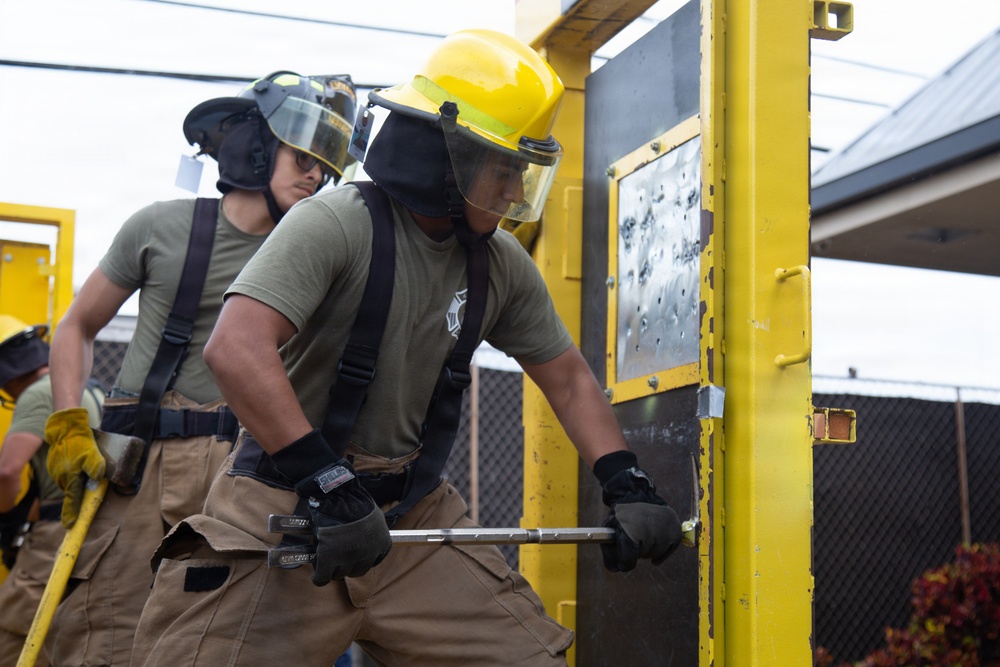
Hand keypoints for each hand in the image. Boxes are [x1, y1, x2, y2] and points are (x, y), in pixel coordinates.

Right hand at [45, 408, 106, 527]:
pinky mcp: (55, 468)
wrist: (65, 429)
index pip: (72, 500)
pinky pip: (66, 476)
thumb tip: (98, 475)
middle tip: (87, 491)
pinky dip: (72, 475)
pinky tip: (77, 467)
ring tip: (83, 472)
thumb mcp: (91, 453)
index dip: (71, 513)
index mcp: (71, 478)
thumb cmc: (80, 442)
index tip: (70, 526)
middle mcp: (62, 478)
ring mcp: (57, 473)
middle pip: (73, 492)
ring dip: (77, 482)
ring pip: (70, 484)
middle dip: (79, 495)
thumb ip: (95, 465)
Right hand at [271, 430, 390, 585]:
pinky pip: (323, 577)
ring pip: (340, 574)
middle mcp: (369, 553)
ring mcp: (349, 557)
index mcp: (382, 543)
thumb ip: (368, 532)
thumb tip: (360, 542)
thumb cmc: (352, 498)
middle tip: (339, 557)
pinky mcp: (329, 558)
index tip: (354, 555)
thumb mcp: (370, 516)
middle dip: (348, 565)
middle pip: (358, 570)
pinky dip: (319, 576)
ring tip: (326, 560)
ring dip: (333, 569)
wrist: (337, 491)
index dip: (361, 558)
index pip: (374, 560)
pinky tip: (317, 573)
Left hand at [594, 450, 681, 571]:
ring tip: (644, 537)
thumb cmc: (623, 513)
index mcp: (631, 531)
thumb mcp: (610, 527)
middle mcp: (650, 531)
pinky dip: (662, 551)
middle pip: (643, 556)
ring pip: (656, 553)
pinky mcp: (675, 529)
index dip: (624, 562)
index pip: (628, 560)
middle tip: (634, 540)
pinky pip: (669, 550)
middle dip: (637, 551)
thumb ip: (610, 550)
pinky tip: (655, 546)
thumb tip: (616, 569)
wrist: (637, 493)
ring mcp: (665, 530)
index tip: (623, 561)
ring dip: (649, 550)